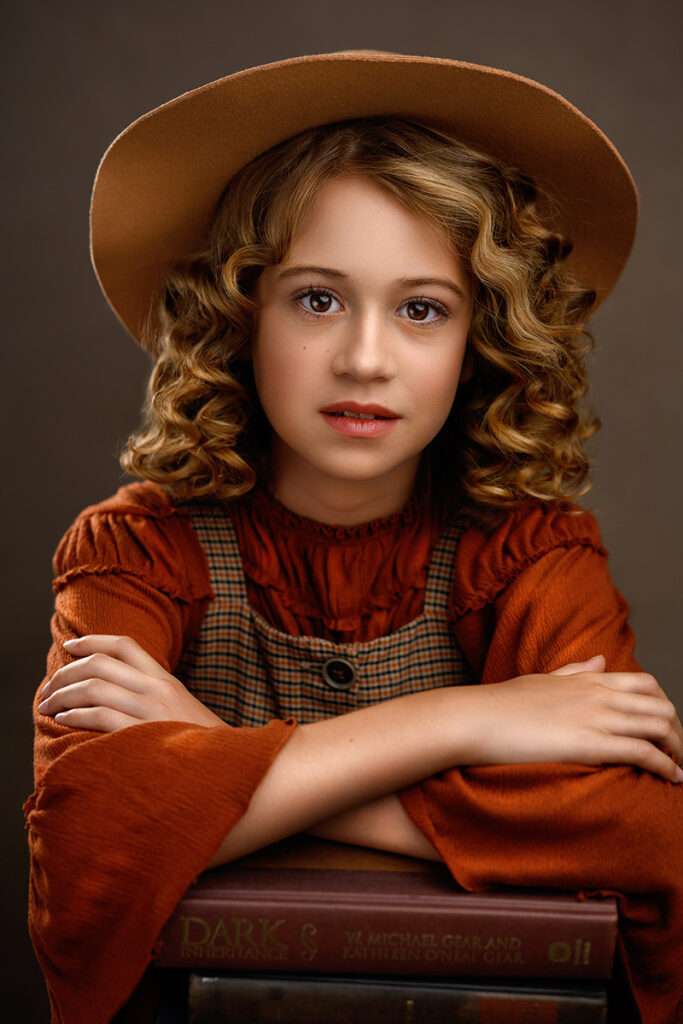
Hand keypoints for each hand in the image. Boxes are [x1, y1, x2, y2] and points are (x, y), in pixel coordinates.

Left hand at [37, 634, 225, 732]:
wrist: (226, 766)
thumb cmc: (200, 744)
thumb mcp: (181, 708)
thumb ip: (154, 696)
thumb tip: (115, 692)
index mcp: (166, 679)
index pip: (125, 645)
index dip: (92, 641)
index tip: (70, 647)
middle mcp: (157, 688)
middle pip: (100, 664)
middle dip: (66, 673)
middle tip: (48, 688)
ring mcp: (150, 710)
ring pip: (93, 688)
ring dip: (62, 695)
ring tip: (47, 706)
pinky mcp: (142, 733)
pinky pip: (98, 716)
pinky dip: (74, 715)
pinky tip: (63, 720)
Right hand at [463, 654, 682, 783]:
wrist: (476, 718)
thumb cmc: (500, 703)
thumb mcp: (542, 679)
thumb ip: (574, 670)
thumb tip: (601, 659)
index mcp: (587, 679)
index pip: (646, 685)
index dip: (664, 707)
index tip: (665, 729)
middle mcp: (599, 694)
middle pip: (661, 707)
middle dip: (677, 733)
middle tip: (677, 754)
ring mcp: (597, 717)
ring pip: (660, 727)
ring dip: (678, 750)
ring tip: (680, 769)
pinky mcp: (592, 743)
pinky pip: (644, 751)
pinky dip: (666, 766)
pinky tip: (672, 778)